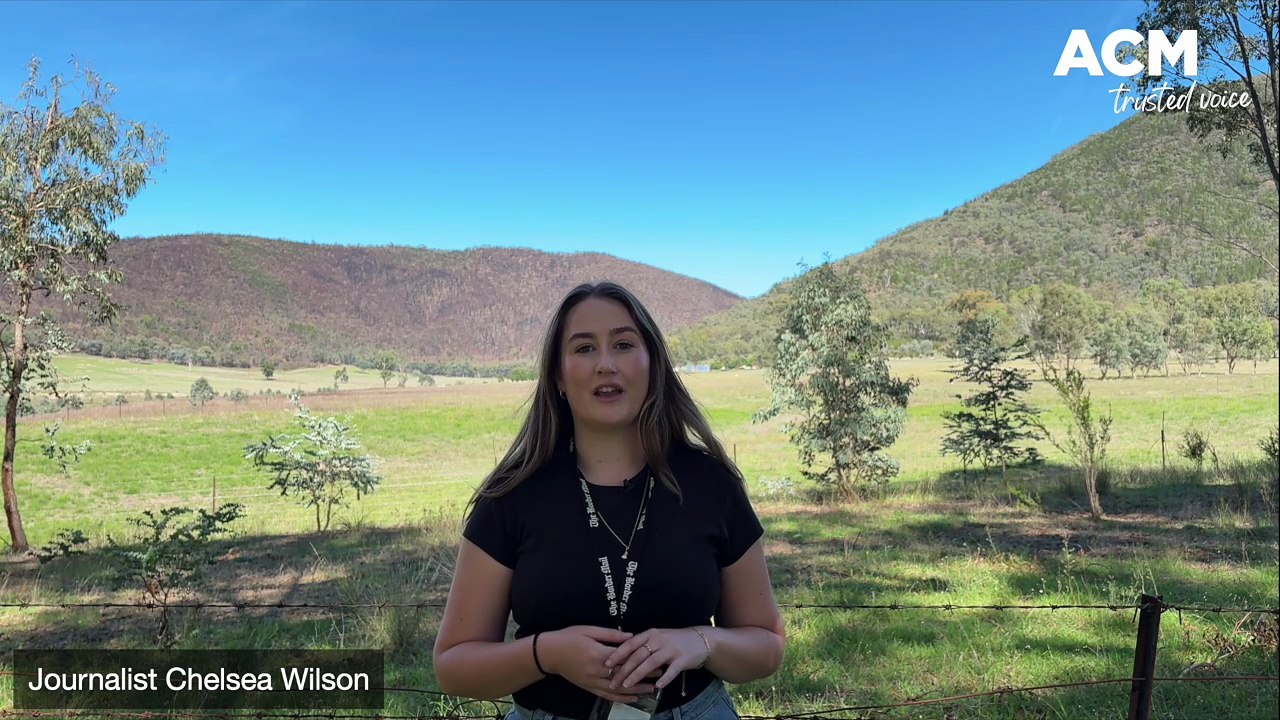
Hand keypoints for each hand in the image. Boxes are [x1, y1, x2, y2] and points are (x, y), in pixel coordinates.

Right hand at [543, 625, 657, 702]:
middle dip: (643, 677)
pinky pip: (607, 696)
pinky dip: (621, 698)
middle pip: (625, 676)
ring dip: (636, 690)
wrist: (550, 653)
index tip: (656, 661)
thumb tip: (631, 636)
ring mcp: (592, 681)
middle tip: (659, 676)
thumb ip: (611, 635)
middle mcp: (596, 671)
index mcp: (598, 654)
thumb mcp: (590, 630)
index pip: (625, 660)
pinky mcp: (588, 688)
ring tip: (651, 690)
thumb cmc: (570, 637)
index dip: (642, 661)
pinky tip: (633, 699)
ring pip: (618, 689)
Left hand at [604, 627, 710, 691]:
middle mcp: (659, 640)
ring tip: (627, 685)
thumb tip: (620, 654)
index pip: (630, 644)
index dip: (618, 654)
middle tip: (613, 681)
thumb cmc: (673, 640)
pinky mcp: (682, 659)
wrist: (700, 639)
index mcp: (650, 634)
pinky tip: (656, 687)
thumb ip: (641, 644)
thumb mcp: (657, 637)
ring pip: (651, 663)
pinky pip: (671, 670)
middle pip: (638, 655)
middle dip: (623, 670)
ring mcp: (671, 649)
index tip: (606, 664)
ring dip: (638, 675)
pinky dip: (664, 679)